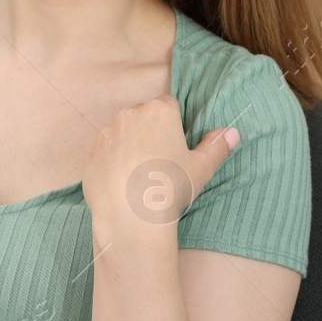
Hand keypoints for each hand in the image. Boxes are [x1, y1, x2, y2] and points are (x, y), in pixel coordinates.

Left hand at [79, 93, 239, 237]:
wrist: (130, 215)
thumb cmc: (170, 187)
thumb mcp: (202, 168)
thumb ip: (217, 147)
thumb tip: (231, 133)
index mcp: (159, 111)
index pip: (169, 105)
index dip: (174, 124)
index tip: (176, 145)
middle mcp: (129, 115)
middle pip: (143, 116)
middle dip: (150, 132)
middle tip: (160, 162)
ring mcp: (106, 133)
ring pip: (121, 133)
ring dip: (129, 146)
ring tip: (140, 175)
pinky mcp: (90, 153)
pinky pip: (104, 152)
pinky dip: (111, 162)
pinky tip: (121, 183)